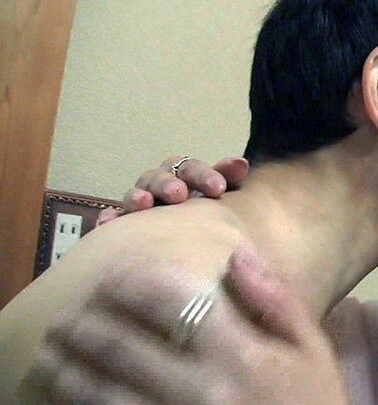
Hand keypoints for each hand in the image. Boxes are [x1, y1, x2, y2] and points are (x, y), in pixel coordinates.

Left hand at [28, 244, 353, 404]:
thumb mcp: (312, 351)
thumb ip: (275, 299)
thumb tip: (236, 253)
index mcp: (242, 356)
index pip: (167, 300)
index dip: (128, 281)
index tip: (113, 278)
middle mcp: (203, 393)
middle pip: (118, 346)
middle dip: (82, 322)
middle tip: (69, 315)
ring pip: (95, 395)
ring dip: (64, 367)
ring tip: (53, 352)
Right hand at [97, 156, 249, 224]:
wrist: (183, 241)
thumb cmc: (203, 212)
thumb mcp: (217, 195)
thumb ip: (228, 179)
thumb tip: (241, 164)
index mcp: (183, 177)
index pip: (190, 168)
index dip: (203, 175)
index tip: (218, 188)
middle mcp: (159, 185)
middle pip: (159, 177)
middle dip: (168, 184)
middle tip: (179, 195)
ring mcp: (139, 203)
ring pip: (134, 195)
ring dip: (137, 197)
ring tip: (144, 204)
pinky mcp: (122, 224)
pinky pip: (112, 218)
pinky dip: (110, 219)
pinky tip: (109, 225)